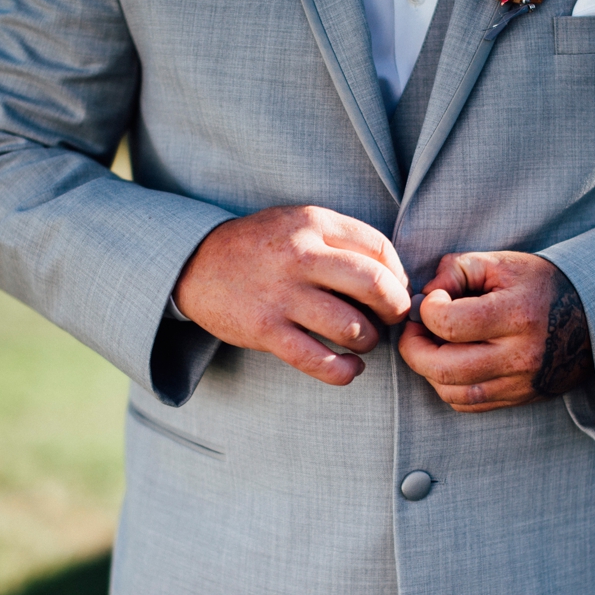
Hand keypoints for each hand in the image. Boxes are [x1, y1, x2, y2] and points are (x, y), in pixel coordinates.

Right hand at [174, 205, 410, 385]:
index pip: (380, 249)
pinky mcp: (264, 330)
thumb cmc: (260, 247)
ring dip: (369, 341)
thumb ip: (341, 241)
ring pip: (351, 327)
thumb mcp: (297, 223)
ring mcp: (281, 294)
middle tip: (391, 318)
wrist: (195, 264)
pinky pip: (318, 360)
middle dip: (395, 309)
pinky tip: (349, 368)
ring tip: (363, 341)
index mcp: (312, 222)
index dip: (398, 275)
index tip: (395, 290)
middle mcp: (299, 255)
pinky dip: (344, 371)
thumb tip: (396, 279)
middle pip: (376, 285)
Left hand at [398, 251, 591, 411]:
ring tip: (431, 345)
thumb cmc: (541, 285)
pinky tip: (451, 362)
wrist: (592, 318)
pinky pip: (467, 404)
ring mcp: (519, 384)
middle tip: (414, 329)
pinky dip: (448, 386)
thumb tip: (422, 299)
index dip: (427, 309)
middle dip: (413, 348)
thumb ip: (456, 271)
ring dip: (428, 370)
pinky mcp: (518, 399)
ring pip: (450, 391)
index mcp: (517, 315)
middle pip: (442, 368)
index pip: (449, 324)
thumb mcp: (502, 263)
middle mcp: (519, 357)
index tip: (433, 299)